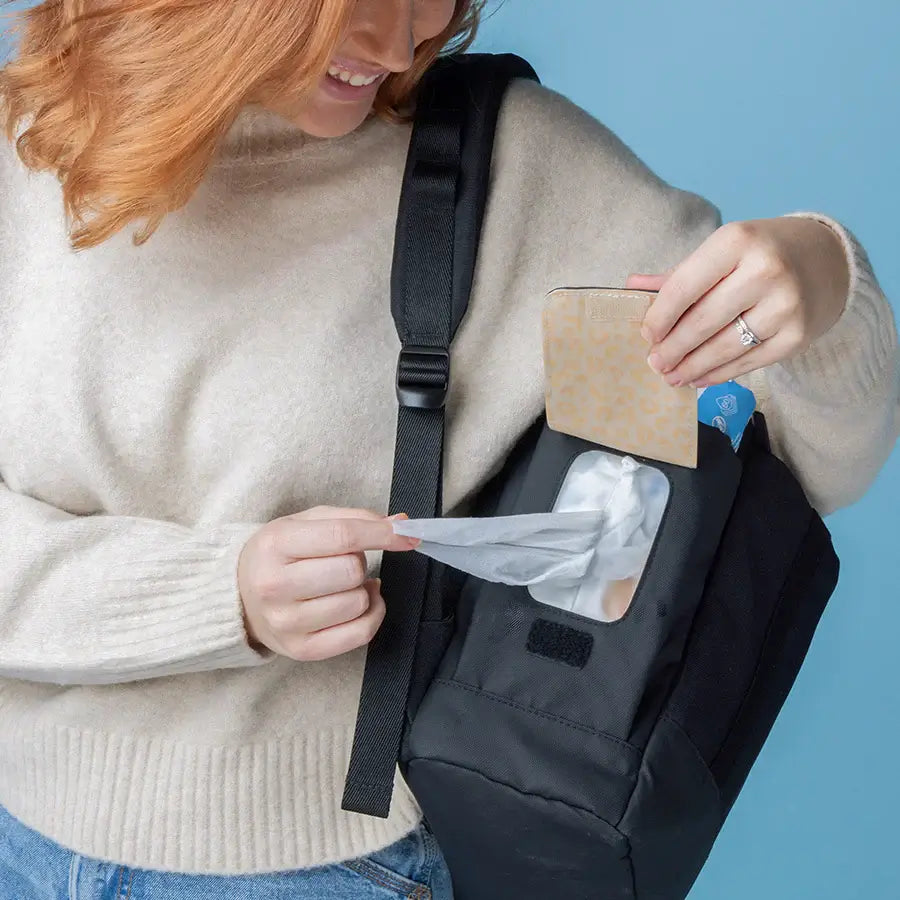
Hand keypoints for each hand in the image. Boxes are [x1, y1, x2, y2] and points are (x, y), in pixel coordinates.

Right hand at [237, 506, 419, 661]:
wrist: (240, 596)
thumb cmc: (279, 554)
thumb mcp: (305, 523)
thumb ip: (353, 519)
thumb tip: (400, 523)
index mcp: (275, 545)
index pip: (342, 536)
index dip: (381, 533)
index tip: (406, 533)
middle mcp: (275, 586)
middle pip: (352, 571)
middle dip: (359, 561)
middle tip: (343, 561)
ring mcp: (287, 623)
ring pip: (358, 602)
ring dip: (362, 589)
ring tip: (343, 583)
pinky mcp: (302, 650)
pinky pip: (360, 633)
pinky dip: (372, 614)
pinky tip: (360, 602)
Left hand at [626, 217, 849, 387]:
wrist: (826, 260)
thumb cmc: (760, 254)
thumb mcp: (721, 251)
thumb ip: (678, 274)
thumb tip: (631, 287)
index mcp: (737, 241)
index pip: (685, 286)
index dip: (660, 316)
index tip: (647, 335)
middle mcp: (765, 270)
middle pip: (703, 322)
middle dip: (673, 349)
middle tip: (654, 364)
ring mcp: (785, 305)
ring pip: (724, 347)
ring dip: (692, 367)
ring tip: (671, 377)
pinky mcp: (797, 335)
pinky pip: (748, 362)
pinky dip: (719, 374)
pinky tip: (700, 379)